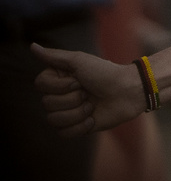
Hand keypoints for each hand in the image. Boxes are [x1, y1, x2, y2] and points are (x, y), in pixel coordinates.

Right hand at [31, 44, 146, 135]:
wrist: (129, 91)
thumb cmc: (106, 73)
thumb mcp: (79, 61)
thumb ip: (54, 56)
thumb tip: (32, 46)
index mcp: (58, 79)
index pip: (40, 85)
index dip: (60, 86)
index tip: (79, 80)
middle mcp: (60, 95)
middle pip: (47, 104)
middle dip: (72, 99)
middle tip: (89, 93)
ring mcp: (68, 112)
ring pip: (54, 120)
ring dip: (77, 113)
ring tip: (92, 106)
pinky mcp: (78, 127)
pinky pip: (64, 134)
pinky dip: (80, 127)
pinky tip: (93, 118)